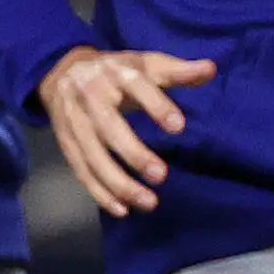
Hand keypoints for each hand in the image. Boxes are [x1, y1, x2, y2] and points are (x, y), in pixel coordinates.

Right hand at [39, 45, 216, 216]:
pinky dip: (99, 192)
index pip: (137, 86)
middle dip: (133, 153)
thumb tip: (210, 69)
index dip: (157, 105)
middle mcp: (91, 96)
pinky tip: (123, 209)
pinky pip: (81, 171)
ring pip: (93, 156)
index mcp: (115, 72)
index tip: (179, 127)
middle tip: (161, 176)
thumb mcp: (146, 64)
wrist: (62, 71)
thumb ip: (178, 71)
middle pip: (109, 127)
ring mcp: (75, 122)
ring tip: (148, 203)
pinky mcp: (66, 143)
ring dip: (118, 183)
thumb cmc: (117, 70)